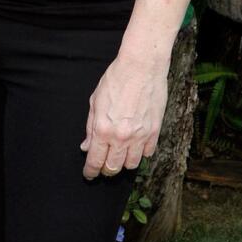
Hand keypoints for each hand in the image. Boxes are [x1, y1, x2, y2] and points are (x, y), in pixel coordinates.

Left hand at [81, 55, 167, 179]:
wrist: (141, 67)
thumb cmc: (116, 80)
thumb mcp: (95, 102)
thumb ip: (90, 127)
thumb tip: (86, 146)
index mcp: (103, 130)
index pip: (95, 161)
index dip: (91, 171)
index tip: (89, 174)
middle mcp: (121, 137)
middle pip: (113, 167)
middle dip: (106, 170)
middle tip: (103, 167)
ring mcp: (140, 135)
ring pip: (132, 164)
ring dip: (124, 163)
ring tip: (119, 156)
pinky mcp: (154, 131)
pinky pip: (148, 153)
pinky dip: (141, 153)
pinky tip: (135, 146)